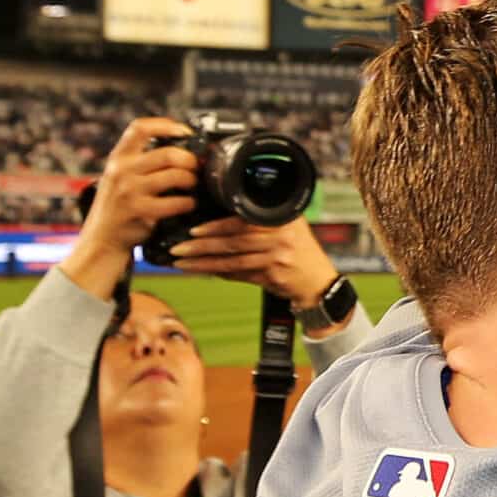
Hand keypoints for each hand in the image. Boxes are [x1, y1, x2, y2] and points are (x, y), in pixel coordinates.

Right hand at [67, 118, 195, 295]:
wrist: (101, 240)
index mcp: (119, 157)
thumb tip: (182, 148)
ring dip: (192, 181)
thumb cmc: (120, 207)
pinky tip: (188, 205)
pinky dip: (188, 203)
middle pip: (168, 153)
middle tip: (196, 168)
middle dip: (190, 160)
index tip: (185, 132)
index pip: (140, 128)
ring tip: (193, 186)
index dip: (167, 125)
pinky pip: (177, 202)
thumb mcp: (121, 177)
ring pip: (176, 175)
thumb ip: (141, 161)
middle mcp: (122, 170)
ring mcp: (129, 191)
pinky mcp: (140, 212)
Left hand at [169, 216, 342, 314]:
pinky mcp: (273, 277)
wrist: (318, 281)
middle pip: (234, 242)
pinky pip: (240, 275)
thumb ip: (260, 218)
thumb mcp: (288, 225)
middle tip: (178, 248)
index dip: (215, 226)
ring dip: (204, 262)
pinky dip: (220, 273)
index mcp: (281, 219)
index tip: (193, 230)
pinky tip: (203, 271)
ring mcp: (278, 258)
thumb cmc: (298, 249)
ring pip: (233, 260)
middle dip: (202, 246)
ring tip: (182, 262)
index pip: (242, 221)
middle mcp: (281, 237)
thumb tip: (221, 215)